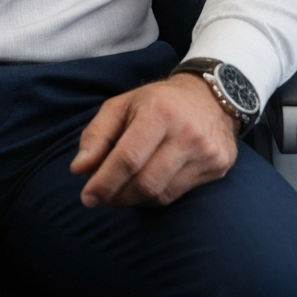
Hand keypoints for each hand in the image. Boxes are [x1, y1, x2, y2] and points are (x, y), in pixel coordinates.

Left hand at [70, 73, 237, 207]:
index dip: (105, 182)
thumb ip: (97, 135)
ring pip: (161, 194)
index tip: (87, 196)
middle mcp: (187, 133)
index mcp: (160, 111)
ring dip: (133, 199)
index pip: (129, 158)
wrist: (210, 96)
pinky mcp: (218, 167)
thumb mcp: (122, 105)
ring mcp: (206, 152)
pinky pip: (177, 195)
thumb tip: (78, 170)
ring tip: (119, 192)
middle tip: (102, 197)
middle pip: (145, 181)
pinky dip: (154, 197)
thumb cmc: (158, 101)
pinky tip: (144, 187)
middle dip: (117, 195)